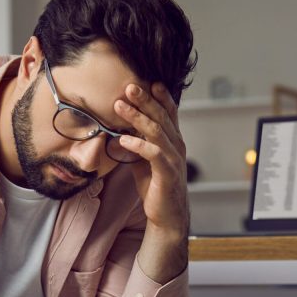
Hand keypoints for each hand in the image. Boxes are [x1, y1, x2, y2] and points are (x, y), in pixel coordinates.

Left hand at [113, 82, 188, 236]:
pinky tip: (123, 140)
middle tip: (129, 86)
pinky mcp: (167, 173)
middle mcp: (176, 145)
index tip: (148, 81)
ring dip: (137, 117)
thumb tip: (121, 129)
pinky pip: (153, 154)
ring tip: (120, 106)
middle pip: (161, 116)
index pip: (169, 112)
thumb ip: (137, 142)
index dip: (160, 96)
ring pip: (156, 131)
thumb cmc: (156, 186)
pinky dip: (137, 144)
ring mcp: (174, 158)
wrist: (166, 215)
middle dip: (145, 100)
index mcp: (173, 140)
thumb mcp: (144, 159)